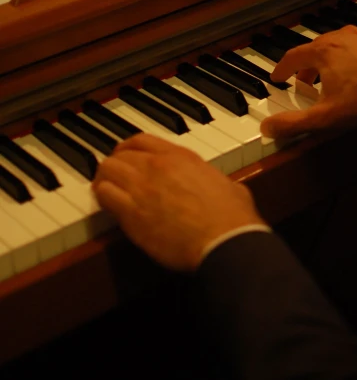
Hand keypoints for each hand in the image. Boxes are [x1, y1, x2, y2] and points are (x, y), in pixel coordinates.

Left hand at [92, 134, 265, 270]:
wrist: (224, 239)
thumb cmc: (232, 217)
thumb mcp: (227, 185)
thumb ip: (213, 181)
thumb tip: (221, 189)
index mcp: (181, 156)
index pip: (141, 140)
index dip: (127, 148)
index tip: (124, 155)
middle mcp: (158, 165)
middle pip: (120, 154)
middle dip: (114, 165)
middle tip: (112, 176)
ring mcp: (142, 187)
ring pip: (107, 171)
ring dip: (104, 180)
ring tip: (105, 190)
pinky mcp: (132, 213)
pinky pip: (105, 195)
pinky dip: (102, 198)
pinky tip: (106, 207)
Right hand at [260, 25, 356, 138]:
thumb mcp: (326, 116)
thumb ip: (294, 123)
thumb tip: (266, 128)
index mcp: (321, 51)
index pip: (292, 56)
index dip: (282, 69)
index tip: (278, 78)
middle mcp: (338, 36)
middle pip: (313, 49)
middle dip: (305, 66)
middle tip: (303, 82)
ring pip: (334, 43)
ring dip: (327, 58)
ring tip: (329, 75)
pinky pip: (355, 43)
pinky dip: (348, 54)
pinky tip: (355, 67)